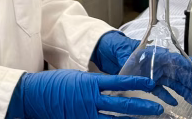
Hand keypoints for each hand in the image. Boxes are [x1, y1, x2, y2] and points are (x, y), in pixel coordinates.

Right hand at [5, 70, 162, 118]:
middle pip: (122, 105)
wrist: (33, 95)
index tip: (149, 83)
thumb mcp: (76, 78)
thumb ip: (94, 84)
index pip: (118, 82)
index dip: (135, 83)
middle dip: (142, 108)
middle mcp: (90, 100)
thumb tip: (111, 87)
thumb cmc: (53, 84)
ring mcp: (86, 114)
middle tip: (157, 108)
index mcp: (89, 83)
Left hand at [91, 32, 191, 106]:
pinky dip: (167, 96)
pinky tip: (174, 102)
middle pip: (176, 73)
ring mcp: (151, 73)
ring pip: (171, 82)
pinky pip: (159, 90)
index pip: (173, 57)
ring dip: (182, 91)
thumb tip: (135, 65)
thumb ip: (131, 59)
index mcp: (152, 53)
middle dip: (190, 82)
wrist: (103, 50)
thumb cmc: (114, 45)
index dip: (186, 62)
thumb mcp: (123, 50)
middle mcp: (155, 63)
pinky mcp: (145, 81)